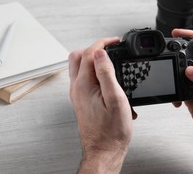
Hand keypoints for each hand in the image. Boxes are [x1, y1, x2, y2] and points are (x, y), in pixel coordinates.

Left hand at [69, 37, 132, 172]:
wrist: (104, 150)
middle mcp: (77, 88)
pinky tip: (107, 77)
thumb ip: (106, 73)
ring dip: (93, 59)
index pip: (89, 53)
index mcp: (84, 85)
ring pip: (79, 67)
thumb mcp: (115, 99)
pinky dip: (93, 71)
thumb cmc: (111, 131)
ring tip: (110, 60)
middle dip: (95, 47)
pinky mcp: (82, 100)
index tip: (115, 41)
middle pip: (78, 56)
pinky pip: (83, 78)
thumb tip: (100, 53)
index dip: (103, 43)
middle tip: (110, 48)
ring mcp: (78, 94)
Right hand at [172, 29, 192, 173]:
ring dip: (174, 73)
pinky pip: (180, 90)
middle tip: (167, 50)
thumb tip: (190, 69)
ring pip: (184, 73)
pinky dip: (174, 91)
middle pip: (191, 57)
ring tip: (168, 75)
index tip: (177, 33)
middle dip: (178, 52)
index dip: (191, 36)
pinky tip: (175, 99)